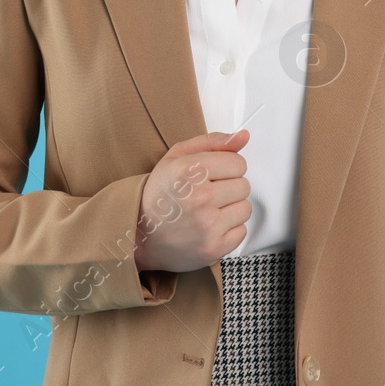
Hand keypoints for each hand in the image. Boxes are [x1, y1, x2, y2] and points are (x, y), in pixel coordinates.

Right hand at [132, 129, 250, 272]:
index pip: (239, 163)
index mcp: (190, 171)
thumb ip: (213, 142)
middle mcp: (200, 199)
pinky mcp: (213, 248)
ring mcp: (207, 226)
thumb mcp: (178, 156)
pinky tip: (209, 227)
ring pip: (245, 209)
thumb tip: (243, 137)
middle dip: (228, 188)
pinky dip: (228, 230)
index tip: (211, 176)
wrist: (139, 235)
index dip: (226, 168)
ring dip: (230, 209)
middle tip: (205, 195)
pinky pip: (241, 232)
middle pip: (244, 186)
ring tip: (207, 211)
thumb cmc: (159, 195)